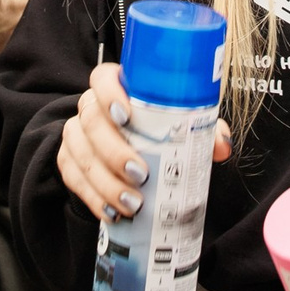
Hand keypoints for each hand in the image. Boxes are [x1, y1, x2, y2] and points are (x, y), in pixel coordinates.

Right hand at [54, 60, 232, 219]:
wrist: (131, 149)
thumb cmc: (159, 129)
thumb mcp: (181, 124)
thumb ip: (203, 129)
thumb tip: (221, 146)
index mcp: (115, 87)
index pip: (102, 78)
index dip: (109, 94)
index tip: (126, 116)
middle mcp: (90, 107)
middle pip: (90, 121)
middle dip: (114, 151)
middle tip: (140, 174)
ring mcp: (75, 135)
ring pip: (80, 153)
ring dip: (105, 182)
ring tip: (132, 204)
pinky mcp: (68, 162)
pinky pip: (73, 179)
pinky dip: (93, 198)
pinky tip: (112, 212)